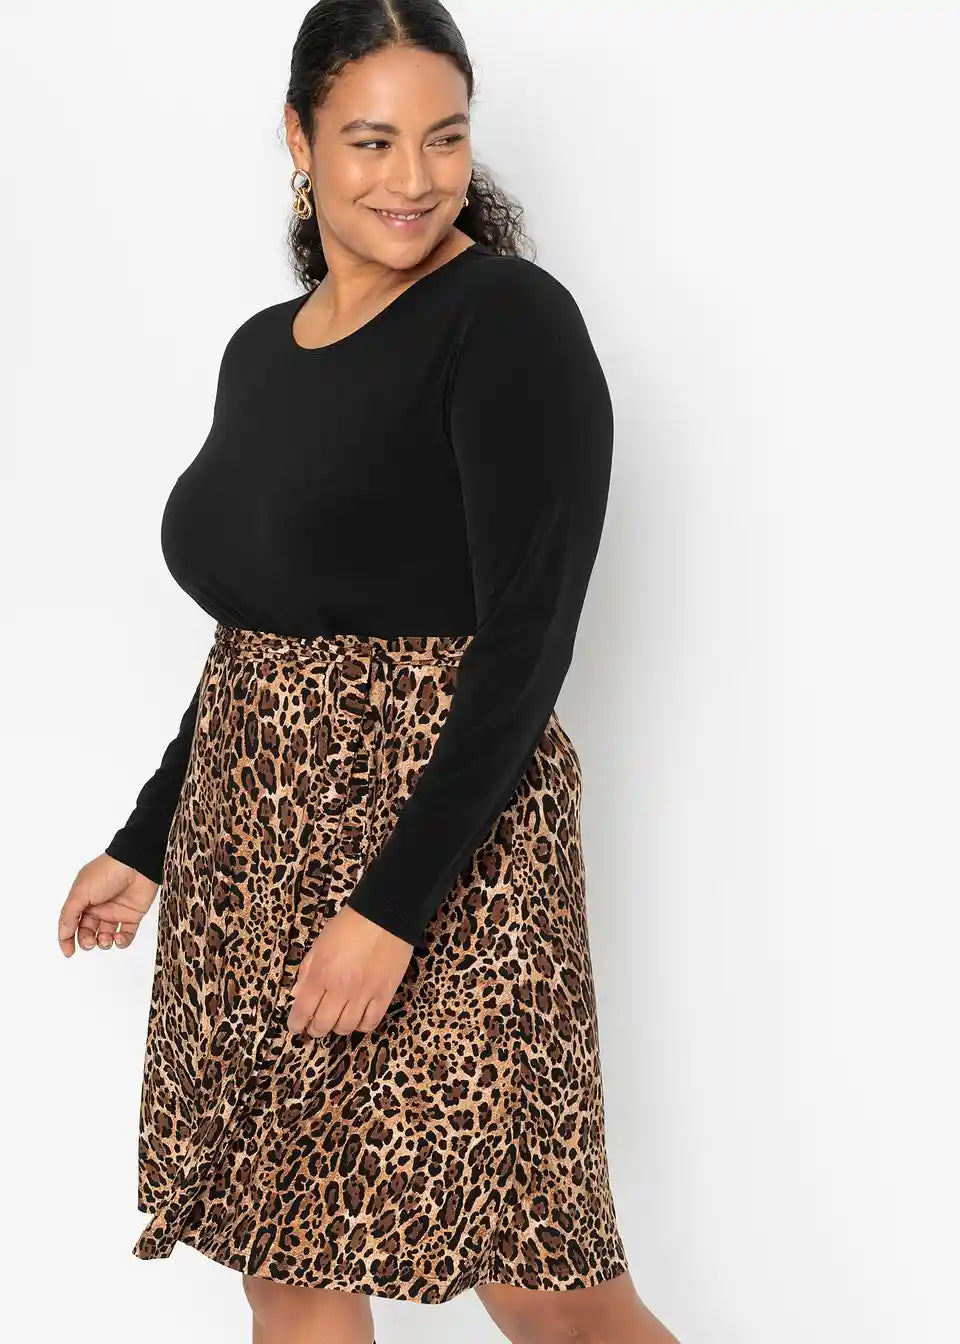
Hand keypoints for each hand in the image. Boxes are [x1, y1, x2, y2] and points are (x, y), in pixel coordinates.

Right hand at [58, 853, 158, 956]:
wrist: (137, 864)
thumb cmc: (107, 873)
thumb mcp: (81, 892)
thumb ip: (70, 914)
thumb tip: (63, 933)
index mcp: (83, 901)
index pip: (71, 924)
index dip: (67, 939)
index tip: (69, 952)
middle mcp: (98, 907)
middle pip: (87, 932)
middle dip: (87, 941)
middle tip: (90, 942)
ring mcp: (115, 912)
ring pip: (106, 936)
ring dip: (104, 942)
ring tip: (106, 938)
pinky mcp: (132, 915)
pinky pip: (126, 935)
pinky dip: (122, 941)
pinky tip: (119, 937)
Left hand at [287, 905, 412, 1038]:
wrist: (385, 915)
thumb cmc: (348, 925)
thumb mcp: (319, 944)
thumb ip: (306, 971)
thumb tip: (296, 994)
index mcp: (320, 974)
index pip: (302, 1011)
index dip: (296, 1024)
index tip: (296, 1026)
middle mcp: (340, 989)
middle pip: (323, 1024)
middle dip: (315, 1029)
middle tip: (315, 1026)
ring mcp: (363, 994)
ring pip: (346, 1027)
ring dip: (337, 1029)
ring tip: (336, 1022)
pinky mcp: (384, 994)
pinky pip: (370, 1022)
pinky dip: (361, 1026)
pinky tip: (357, 1019)